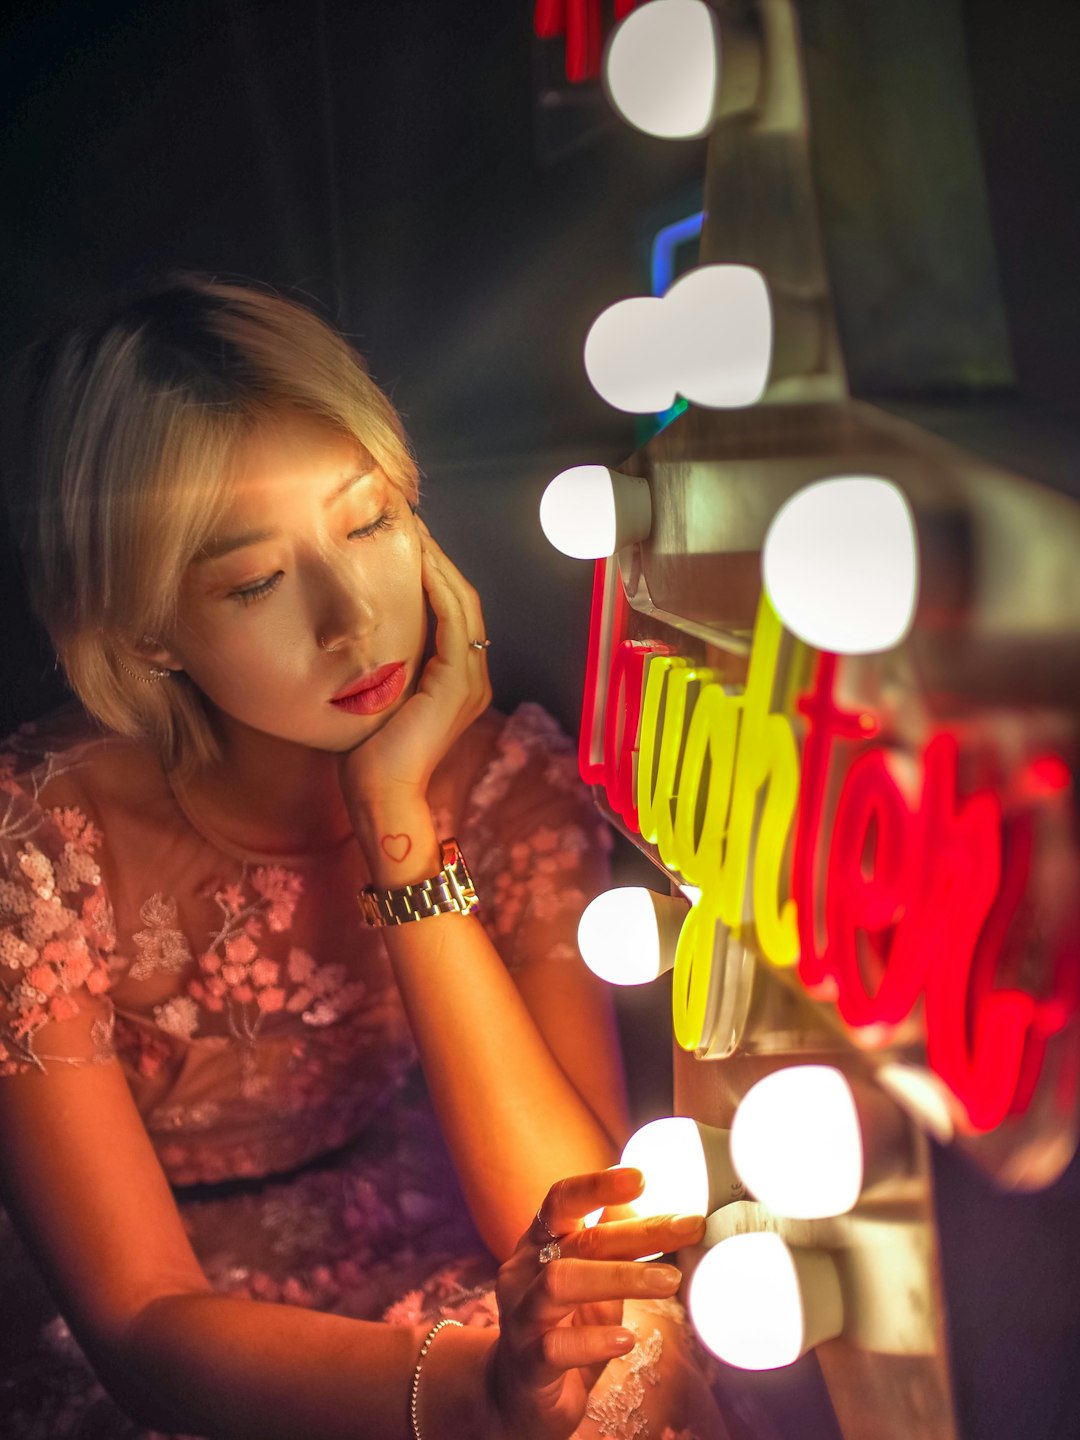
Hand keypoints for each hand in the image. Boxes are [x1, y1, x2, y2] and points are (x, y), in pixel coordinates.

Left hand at [340, 521, 491, 813]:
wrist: (380, 795)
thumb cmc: (368, 754)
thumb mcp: (376, 696)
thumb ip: (381, 665)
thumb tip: (352, 632)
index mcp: (457, 678)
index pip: (452, 609)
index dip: (433, 570)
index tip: (405, 539)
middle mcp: (471, 676)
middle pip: (462, 598)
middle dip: (437, 556)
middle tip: (410, 520)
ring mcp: (469, 680)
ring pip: (461, 602)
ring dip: (438, 562)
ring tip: (414, 530)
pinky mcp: (457, 685)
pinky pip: (454, 621)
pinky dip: (438, 587)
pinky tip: (417, 561)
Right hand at [488, 1167, 705, 1439]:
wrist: (518, 1394)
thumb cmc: (563, 1327)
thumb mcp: (589, 1280)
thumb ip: (610, 1244)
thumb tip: (641, 1203)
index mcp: (539, 1244)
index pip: (561, 1200)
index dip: (598, 1185)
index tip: (641, 1177)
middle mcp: (524, 1273)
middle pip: (580, 1240)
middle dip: (639, 1231)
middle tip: (690, 1226)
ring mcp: (522, 1318)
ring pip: (561, 1283)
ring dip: (621, 1277)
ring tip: (669, 1280)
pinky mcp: (528, 1364)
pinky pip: (555, 1347)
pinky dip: (593, 1341)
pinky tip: (625, 1339)